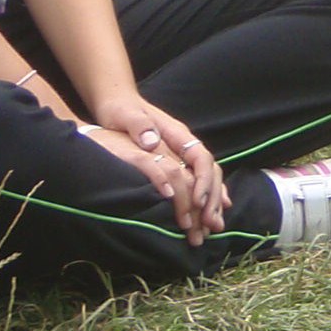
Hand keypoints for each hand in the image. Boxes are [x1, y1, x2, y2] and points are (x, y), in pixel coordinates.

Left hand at [84, 91, 226, 243]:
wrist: (118, 103)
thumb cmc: (120, 110)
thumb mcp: (125, 115)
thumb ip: (140, 126)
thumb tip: (152, 142)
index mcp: (177, 133)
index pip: (200, 157)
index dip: (203, 181)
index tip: (198, 203)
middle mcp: (185, 144)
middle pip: (209, 171)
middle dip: (212, 199)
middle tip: (210, 226)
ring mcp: (181, 153)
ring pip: (207, 178)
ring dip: (211, 204)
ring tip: (212, 228)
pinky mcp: (175, 161)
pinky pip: (197, 181)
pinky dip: (206, 198)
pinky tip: (208, 215)